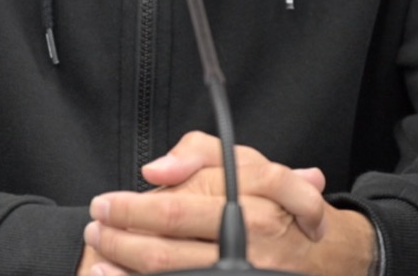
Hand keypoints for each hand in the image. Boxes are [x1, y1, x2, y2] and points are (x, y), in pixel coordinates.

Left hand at [79, 131, 376, 275]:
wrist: (321, 253)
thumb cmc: (277, 200)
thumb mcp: (248, 161)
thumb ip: (197, 153)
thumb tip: (156, 171)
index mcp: (248, 205)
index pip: (174, 209)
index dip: (131, 208)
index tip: (104, 202)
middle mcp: (245, 245)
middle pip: (165, 250)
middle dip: (120, 238)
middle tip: (96, 225)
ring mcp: (240, 273)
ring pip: (170, 274)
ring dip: (125, 265)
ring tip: (99, 252)